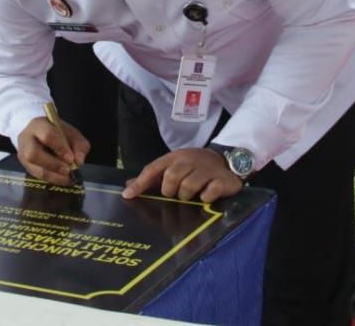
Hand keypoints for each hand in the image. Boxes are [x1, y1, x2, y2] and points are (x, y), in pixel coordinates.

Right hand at [17, 116, 89, 186]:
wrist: (39, 133)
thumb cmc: (57, 132)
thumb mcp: (72, 133)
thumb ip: (79, 145)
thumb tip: (79, 161)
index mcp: (38, 125)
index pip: (47, 135)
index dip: (60, 148)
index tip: (71, 158)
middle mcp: (26, 140)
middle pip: (33, 154)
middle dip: (53, 164)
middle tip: (68, 170)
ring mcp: (23, 154)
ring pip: (34, 168)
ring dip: (54, 176)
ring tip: (68, 178)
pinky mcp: (26, 166)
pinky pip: (37, 176)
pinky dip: (52, 180)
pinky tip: (63, 180)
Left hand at [121, 147, 243, 202]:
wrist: (226, 159)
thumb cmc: (194, 166)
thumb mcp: (174, 166)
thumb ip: (152, 178)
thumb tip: (127, 188)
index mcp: (175, 157)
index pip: (153, 169)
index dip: (140, 183)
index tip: (128, 196)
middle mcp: (190, 161)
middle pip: (171, 177)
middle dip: (170, 190)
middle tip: (176, 192)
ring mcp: (207, 170)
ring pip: (188, 187)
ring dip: (188, 195)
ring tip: (193, 194)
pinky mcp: (222, 180)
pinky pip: (209, 193)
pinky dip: (206, 197)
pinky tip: (208, 194)